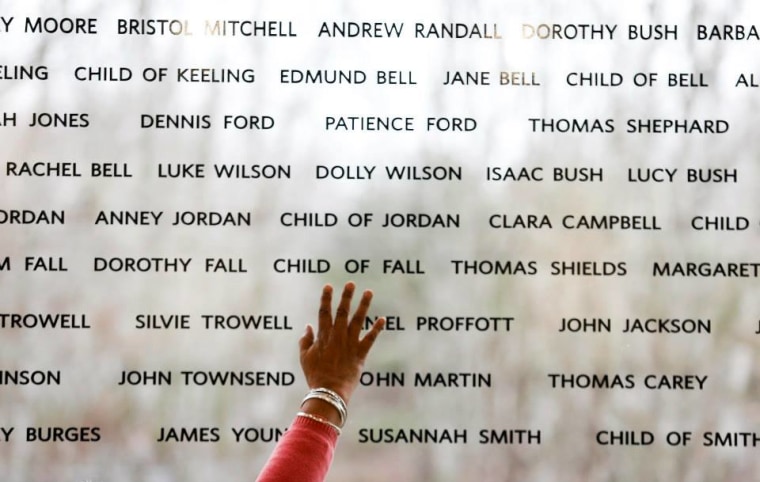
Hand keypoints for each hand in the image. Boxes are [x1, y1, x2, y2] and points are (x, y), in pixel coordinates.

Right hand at [299, 282, 384, 406]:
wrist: (329, 392)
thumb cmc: (315, 375)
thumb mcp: (304, 358)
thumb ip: (305, 340)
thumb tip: (308, 326)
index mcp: (323, 336)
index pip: (324, 313)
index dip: (326, 298)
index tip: (329, 286)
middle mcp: (337, 336)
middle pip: (342, 312)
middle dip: (346, 296)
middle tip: (351, 283)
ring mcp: (350, 344)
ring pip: (358, 320)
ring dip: (364, 305)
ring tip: (369, 292)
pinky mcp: (360, 354)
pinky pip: (370, 339)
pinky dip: (377, 329)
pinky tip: (383, 319)